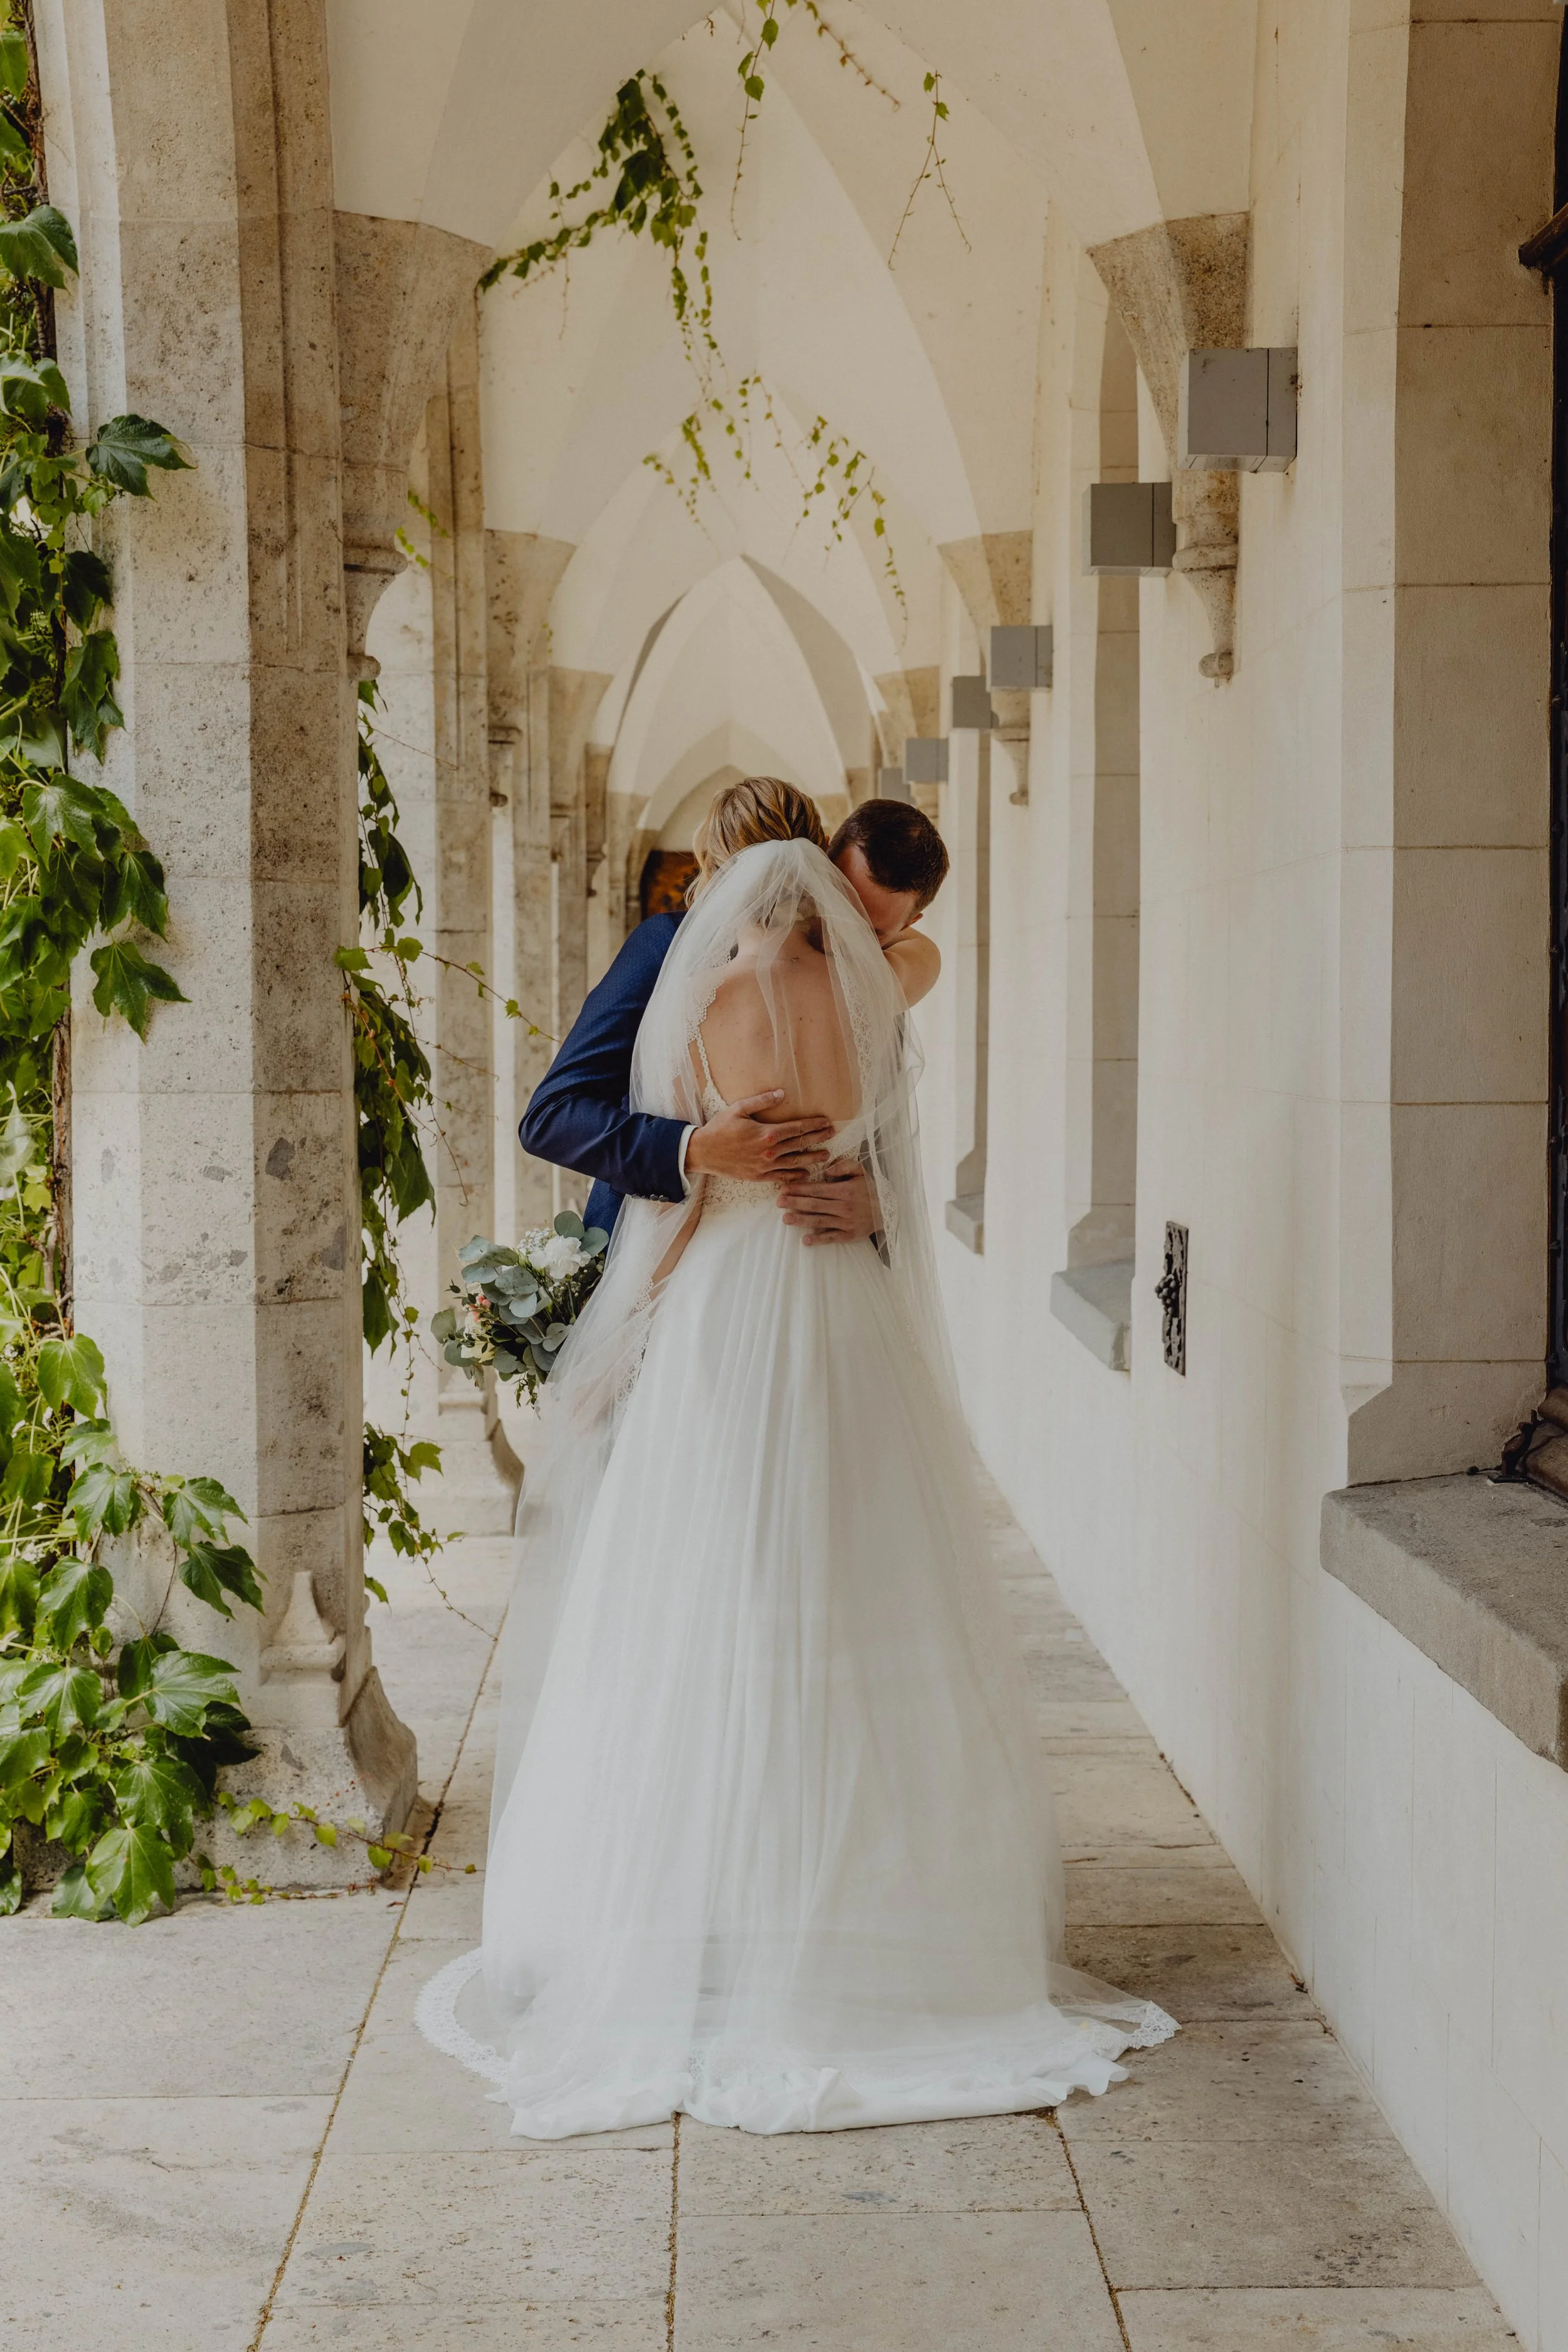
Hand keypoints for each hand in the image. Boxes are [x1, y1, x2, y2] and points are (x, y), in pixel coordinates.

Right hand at [686, 1092, 833, 1182]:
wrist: (703, 1152)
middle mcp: (769, 1151)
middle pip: (800, 1144)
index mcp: (767, 1133)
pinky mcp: (759, 1177)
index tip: (826, 1122)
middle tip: (833, 1135)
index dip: (814, 1125)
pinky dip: (796, 1175)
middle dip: (819, 1138)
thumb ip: (762, 1101)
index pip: (797, 1128)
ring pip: (795, 1162)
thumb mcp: (738, 1109)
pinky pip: (782, 1177)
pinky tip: (806, 1173)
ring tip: (827, 1155)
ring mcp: (765, 1166)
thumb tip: (782, 1093)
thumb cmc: (720, 1128)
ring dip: (813, 1158)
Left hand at [777, 1158, 878, 1245]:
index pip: (817, 1189)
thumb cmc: (870, 1189)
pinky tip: (805, 1240)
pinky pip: (831, 1237)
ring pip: (819, 1221)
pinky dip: (818, 1240)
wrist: (888, 1211)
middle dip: (794, 1203)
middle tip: (778, 1202)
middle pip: (814, 1205)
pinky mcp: (849, 1235)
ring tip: (785, 1219)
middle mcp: (843, 1207)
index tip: (784, 1188)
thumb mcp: (861, 1171)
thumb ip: (845, 1165)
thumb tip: (828, 1168)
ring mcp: (846, 1222)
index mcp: (844, 1190)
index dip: (799, 1189)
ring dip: (801, 1220)